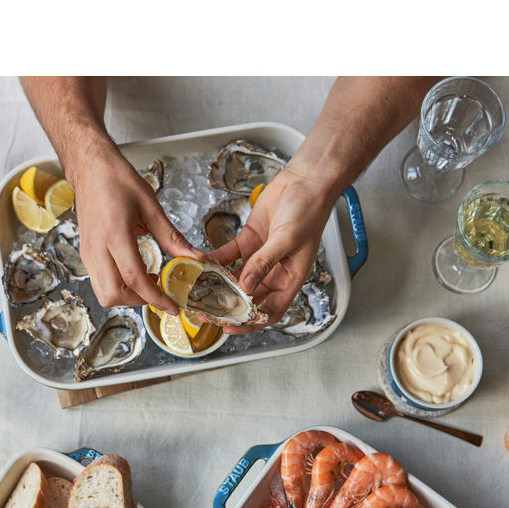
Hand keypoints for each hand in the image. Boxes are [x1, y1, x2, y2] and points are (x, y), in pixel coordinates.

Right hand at [70, 146, 203, 313]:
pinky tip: (134, 273)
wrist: (90, 168)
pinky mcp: (85, 254)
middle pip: (112, 295)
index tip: (172, 306)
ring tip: (147, 282)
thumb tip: (195, 257)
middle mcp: (96, 247)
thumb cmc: (117, 181)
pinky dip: (118, 286)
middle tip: (158, 293)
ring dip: (127, 295)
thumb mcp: (150, 206)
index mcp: (114, 233)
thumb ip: (172, 237)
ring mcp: (87, 253)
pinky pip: (100, 282)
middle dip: (138, 301)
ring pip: (103, 293)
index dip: (155, 297)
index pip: (133, 278)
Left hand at [209, 165, 333, 333]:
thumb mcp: (287, 240)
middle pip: (249, 298)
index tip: (230, 326)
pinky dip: (216, 261)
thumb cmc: (309, 210)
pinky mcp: (249, 240)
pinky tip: (202, 263)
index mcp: (290, 278)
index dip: (251, 324)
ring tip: (199, 290)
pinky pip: (229, 256)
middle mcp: (274, 272)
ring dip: (219, 285)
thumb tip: (247, 286)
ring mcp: (260, 257)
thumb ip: (265, 262)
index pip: (270, 312)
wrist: (306, 181)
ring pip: (236, 278)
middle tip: (206, 310)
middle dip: (228, 306)